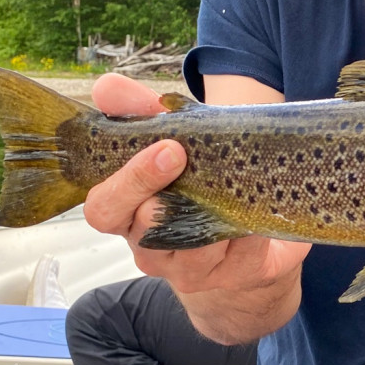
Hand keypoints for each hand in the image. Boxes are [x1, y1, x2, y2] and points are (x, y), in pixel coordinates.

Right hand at [81, 73, 310, 296]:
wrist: (261, 214)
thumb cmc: (204, 174)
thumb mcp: (175, 134)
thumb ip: (139, 110)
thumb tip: (106, 89)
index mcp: (127, 213)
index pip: (103, 208)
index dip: (127, 181)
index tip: (166, 146)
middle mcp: (151, 247)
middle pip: (141, 233)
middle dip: (159, 197)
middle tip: (181, 157)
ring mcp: (191, 268)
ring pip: (191, 252)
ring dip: (210, 213)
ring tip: (230, 182)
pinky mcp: (233, 275)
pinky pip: (241, 256)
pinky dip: (251, 231)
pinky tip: (259, 210)